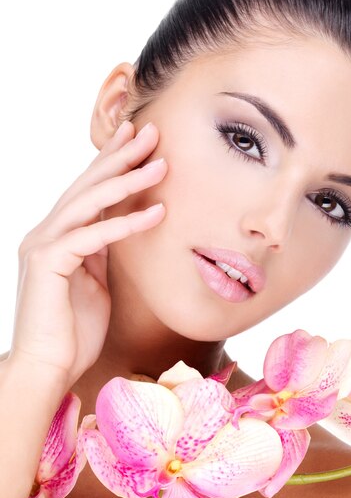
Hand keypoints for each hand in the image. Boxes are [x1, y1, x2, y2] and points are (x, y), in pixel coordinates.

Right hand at [8, 121, 167, 388]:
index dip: (114, 161)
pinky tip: (157, 212)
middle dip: (121, 155)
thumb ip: (103, 250)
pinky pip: (94, 236)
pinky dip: (126, 223)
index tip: (139, 137)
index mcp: (60, 234)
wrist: (49, 367)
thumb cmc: (75, 329)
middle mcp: (47, 232)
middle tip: (151, 130)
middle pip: (89, 185)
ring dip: (128, 181)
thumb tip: (122, 226)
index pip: (89, 189)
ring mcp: (43, 245)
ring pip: (90, 202)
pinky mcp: (48, 263)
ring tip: (161, 163)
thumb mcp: (96, 279)